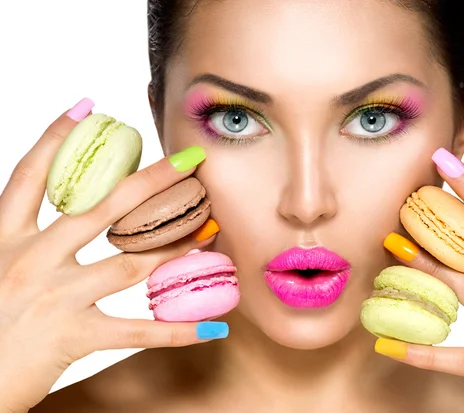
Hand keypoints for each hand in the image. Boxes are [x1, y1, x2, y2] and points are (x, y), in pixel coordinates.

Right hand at [0, 102, 220, 412]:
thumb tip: (53, 211)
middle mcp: (32, 258)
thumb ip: (19, 236)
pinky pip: (138, 330)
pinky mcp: (73, 335)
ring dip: (177, 247)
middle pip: (103, 209)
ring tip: (212, 233)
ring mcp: (56, 296)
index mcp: (4, 237)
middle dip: (153, 182)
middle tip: (190, 162)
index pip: (32, 175)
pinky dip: (178, 331)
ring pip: (132, 263)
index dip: (56, 137)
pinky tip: (213, 327)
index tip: (86, 107)